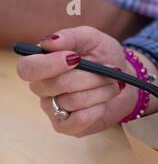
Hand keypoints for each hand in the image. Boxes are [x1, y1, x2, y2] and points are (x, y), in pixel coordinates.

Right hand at [16, 26, 157, 136]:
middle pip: (56, 85)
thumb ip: (70, 37)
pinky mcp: (67, 127)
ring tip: (112, 85)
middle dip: (89, 77)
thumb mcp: (92, 39)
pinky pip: (79, 120)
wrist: (124, 81)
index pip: (27, 69)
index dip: (49, 65)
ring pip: (72, 101)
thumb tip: (49, 42)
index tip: (75, 58)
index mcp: (41, 64)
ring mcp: (53, 109)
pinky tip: (103, 103)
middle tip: (109, 71)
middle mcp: (42, 88)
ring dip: (100, 91)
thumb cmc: (104, 57)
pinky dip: (97, 110)